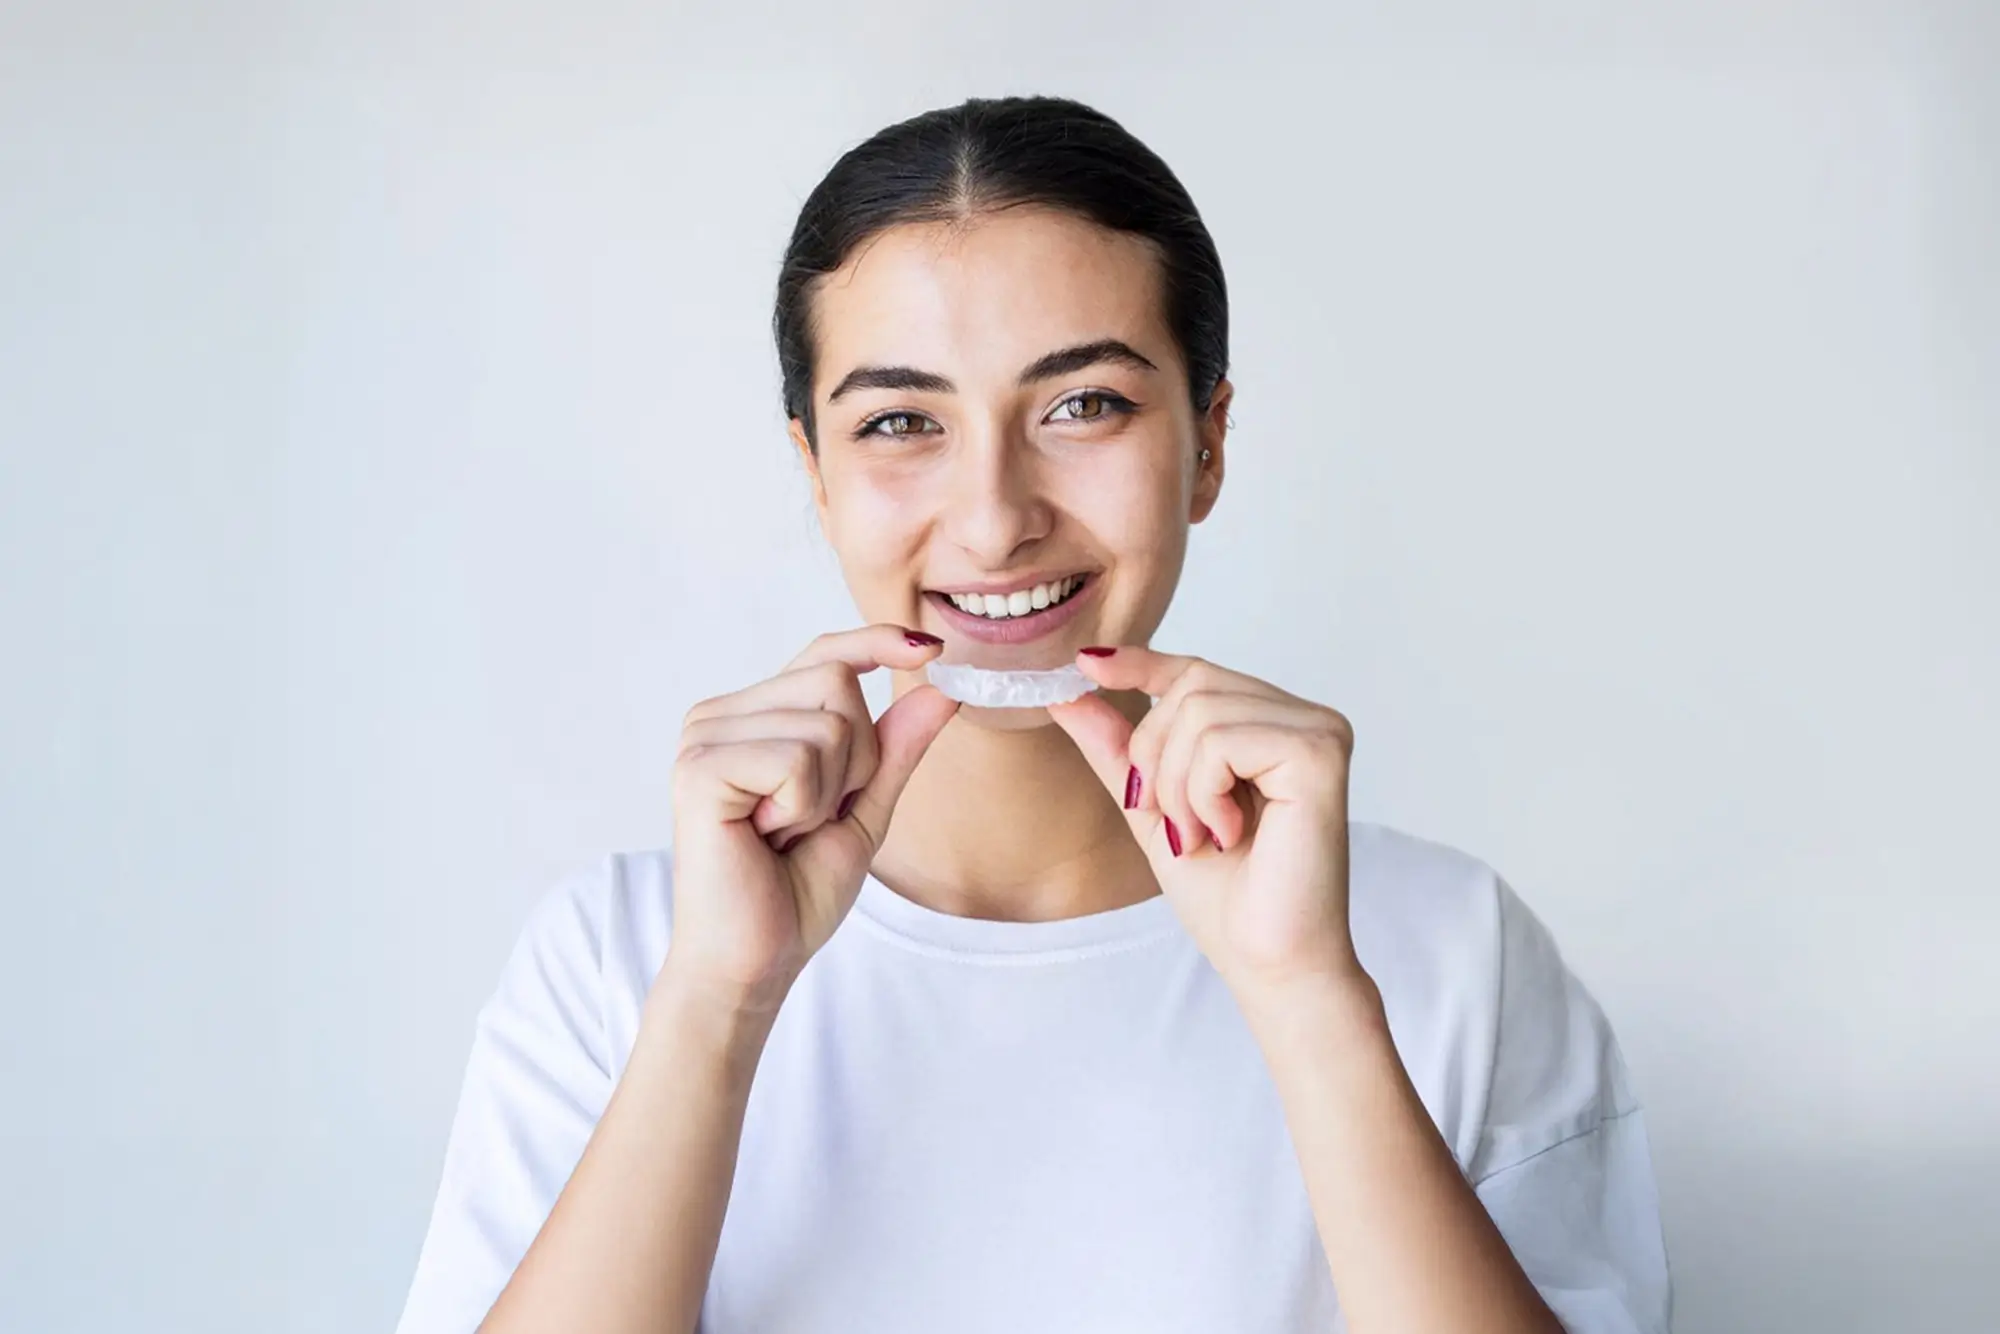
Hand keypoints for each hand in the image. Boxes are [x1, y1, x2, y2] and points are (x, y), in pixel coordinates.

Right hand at [668, 625, 958, 1011]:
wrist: (754, 961)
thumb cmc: (794, 893)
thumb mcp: (864, 812)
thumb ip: (895, 751)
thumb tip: (941, 688)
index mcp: (752, 717)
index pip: (824, 653)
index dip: (876, 642)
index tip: (930, 648)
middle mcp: (720, 715)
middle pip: (837, 681)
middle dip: (856, 760)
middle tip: (809, 818)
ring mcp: (704, 736)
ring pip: (827, 722)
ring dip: (829, 792)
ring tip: (783, 833)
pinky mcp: (700, 766)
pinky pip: (799, 758)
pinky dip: (804, 806)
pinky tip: (766, 837)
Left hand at [1047, 648, 1361, 999]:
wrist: (1269, 964)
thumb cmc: (1227, 899)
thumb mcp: (1154, 810)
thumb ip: (1120, 751)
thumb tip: (1069, 693)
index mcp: (1273, 728)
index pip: (1198, 672)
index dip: (1141, 664)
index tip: (1087, 665)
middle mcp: (1304, 719)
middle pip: (1192, 684)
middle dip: (1156, 756)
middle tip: (1177, 824)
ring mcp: (1319, 731)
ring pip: (1200, 710)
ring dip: (1179, 785)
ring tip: (1206, 835)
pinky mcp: (1319, 752)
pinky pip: (1222, 740)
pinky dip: (1204, 792)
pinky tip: (1231, 833)